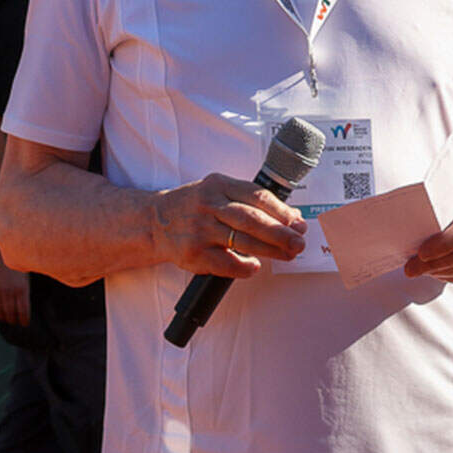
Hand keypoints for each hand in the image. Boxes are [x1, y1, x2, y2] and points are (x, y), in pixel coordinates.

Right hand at [0, 241, 29, 327]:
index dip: (24, 320)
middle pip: (10, 313)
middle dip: (13, 320)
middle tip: (15, 323)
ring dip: (1, 317)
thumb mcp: (24, 272)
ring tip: (4, 319)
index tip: (24, 324)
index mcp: (22, 288)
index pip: (23, 311)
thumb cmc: (15, 257)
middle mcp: (8, 291)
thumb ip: (24, 288)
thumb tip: (23, 302)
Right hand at [155, 173, 306, 277]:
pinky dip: (244, 266)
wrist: (153, 221)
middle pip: (251, 220)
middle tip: (298, 243)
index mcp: (218, 185)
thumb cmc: (193, 207)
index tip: (298, 224)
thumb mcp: (218, 192)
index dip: (282, 212)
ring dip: (269, 251)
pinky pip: (225, 263)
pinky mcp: (193, 253)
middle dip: (280, 234)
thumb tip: (292, 218)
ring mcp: (199, 230)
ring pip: (242, 242)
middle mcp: (208, 205)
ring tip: (286, 255)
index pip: (257, 196)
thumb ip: (251, 201)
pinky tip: (253, 266)